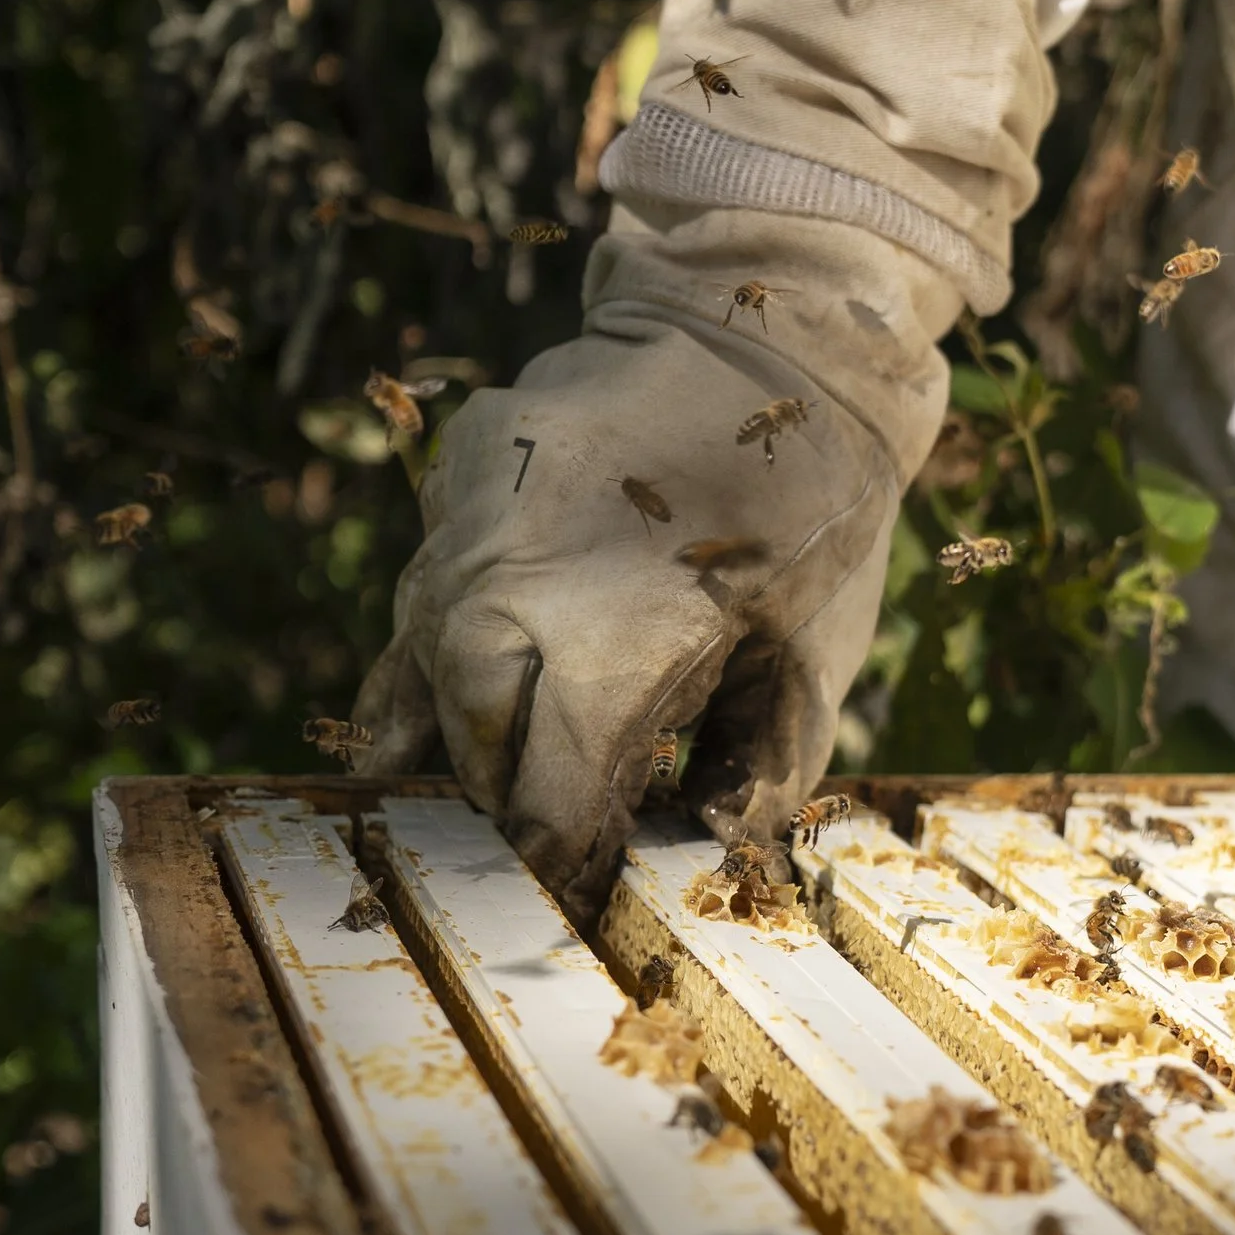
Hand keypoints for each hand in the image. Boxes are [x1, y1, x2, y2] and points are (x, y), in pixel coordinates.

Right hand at [353, 315, 894, 907]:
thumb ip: (754, 773)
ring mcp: (465, 523)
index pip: (544, 804)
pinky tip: (470, 676)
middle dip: (498, 803)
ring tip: (478, 779)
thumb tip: (698, 852)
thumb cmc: (813, 512)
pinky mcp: (451, 475)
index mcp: (611, 645)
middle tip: (530, 844)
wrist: (773, 332)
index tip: (573, 901)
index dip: (559, 865)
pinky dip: (443, 640)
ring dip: (453, 730)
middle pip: (470, 746)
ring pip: (421, 667)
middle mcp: (511, 589)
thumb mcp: (811, 660)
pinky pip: (424, 584)